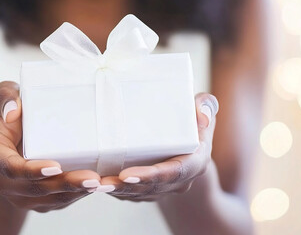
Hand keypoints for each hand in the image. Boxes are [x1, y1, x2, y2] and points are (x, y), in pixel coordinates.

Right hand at [0, 81, 101, 212]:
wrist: (8, 142)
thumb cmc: (8, 115)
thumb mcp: (1, 96)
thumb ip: (5, 96)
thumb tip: (13, 111)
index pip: (10, 167)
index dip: (32, 170)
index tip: (55, 167)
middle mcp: (2, 182)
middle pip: (36, 188)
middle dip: (65, 184)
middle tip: (91, 179)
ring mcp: (20, 195)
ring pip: (50, 199)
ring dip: (76, 193)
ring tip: (100, 184)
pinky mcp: (38, 201)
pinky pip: (59, 202)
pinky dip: (79, 195)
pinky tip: (98, 187)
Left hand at [101, 93, 218, 201]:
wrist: (191, 152)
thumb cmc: (194, 127)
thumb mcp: (202, 113)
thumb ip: (206, 105)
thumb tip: (202, 116)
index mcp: (194, 163)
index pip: (173, 172)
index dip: (151, 175)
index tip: (127, 175)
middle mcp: (178, 181)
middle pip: (151, 187)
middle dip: (126, 186)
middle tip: (103, 181)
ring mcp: (162, 189)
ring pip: (138, 194)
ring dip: (116, 190)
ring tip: (95, 185)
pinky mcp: (148, 191)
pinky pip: (130, 194)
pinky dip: (113, 190)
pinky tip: (95, 185)